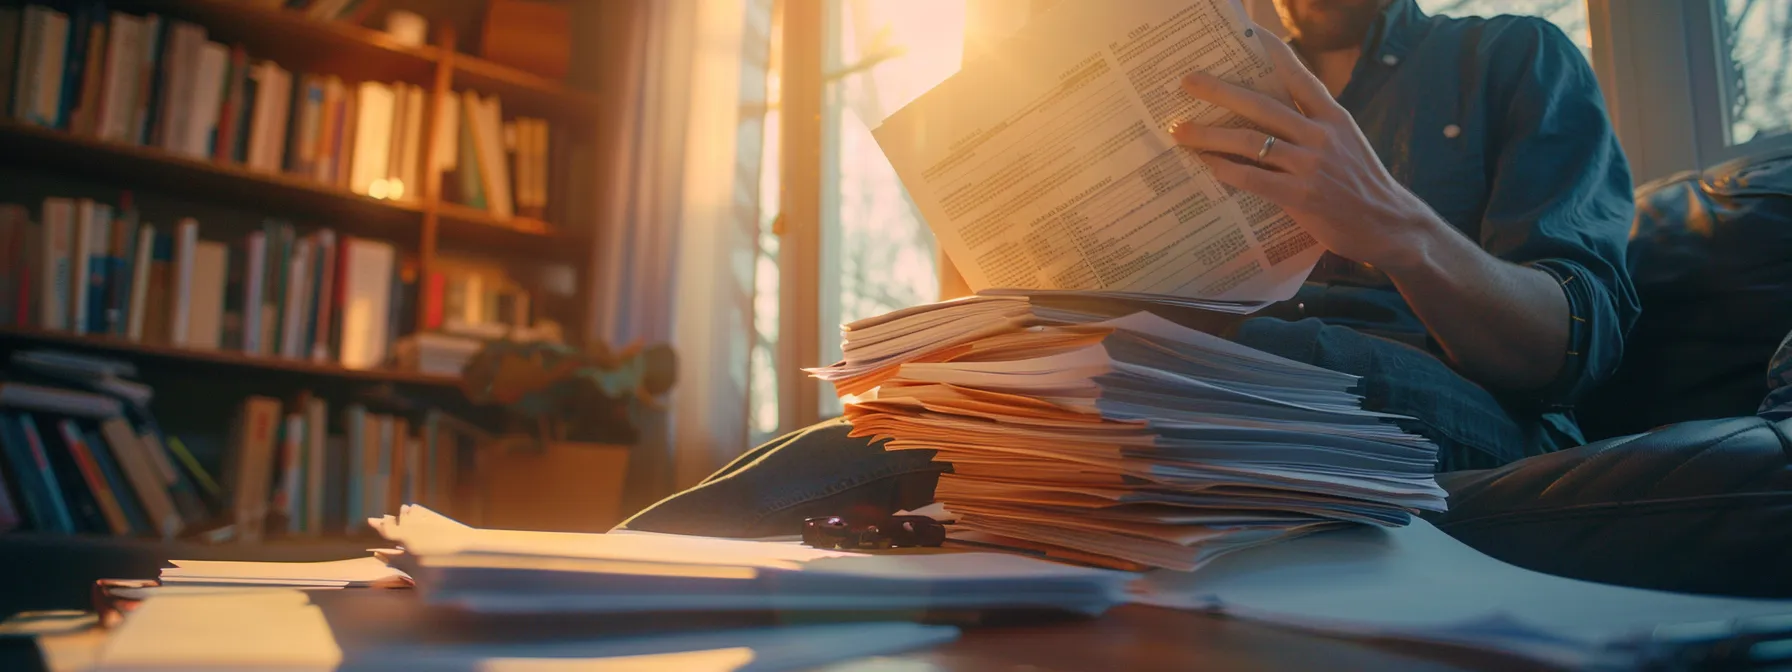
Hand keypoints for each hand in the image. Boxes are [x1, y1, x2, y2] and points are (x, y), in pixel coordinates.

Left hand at [1169, 26, 1444, 272]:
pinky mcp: (1301, 197)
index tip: (1247, 33)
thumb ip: (1313, 124)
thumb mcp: (1345, 142)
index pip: (1299, 76)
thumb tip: (1268, 112)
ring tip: (1180, 130)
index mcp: (1333, 117)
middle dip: (1220, 91)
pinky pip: (1253, 178)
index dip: (1272, 53)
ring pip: (1250, 142)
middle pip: (1261, 105)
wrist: (1389, 224)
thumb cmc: (1360, 182)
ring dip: (1210, 135)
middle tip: (1188, 81)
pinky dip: (1225, 169)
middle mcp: (1321, 135)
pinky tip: (1205, 164)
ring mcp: (1311, 165)